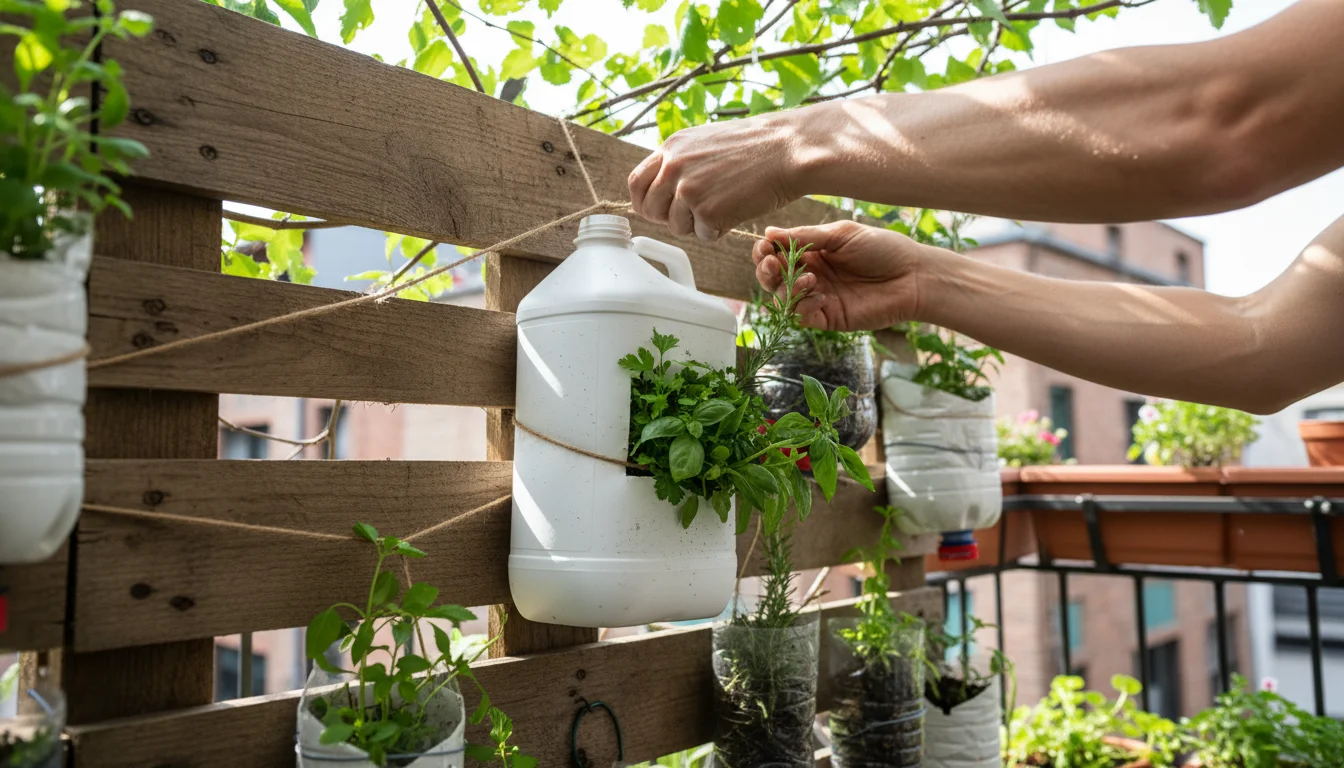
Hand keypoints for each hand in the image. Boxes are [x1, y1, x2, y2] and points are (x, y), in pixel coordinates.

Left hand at [628, 111, 817, 239]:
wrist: (787, 149)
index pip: (636, 182)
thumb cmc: (756, 146)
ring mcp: (688, 190)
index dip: (645, 201)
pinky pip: (704, 235)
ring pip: (677, 227)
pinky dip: (721, 230)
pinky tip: (738, 208)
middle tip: (696, 214)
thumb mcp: (706, 142)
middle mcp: (673, 167)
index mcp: (671, 148)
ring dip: (699, 225)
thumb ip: (681, 162)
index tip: (658, 210)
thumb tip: (664, 189)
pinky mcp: (706, 211)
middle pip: (650, 210)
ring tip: (727, 202)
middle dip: (670, 219)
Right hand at [754, 220, 930, 331]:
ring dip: (786, 288)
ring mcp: (818, 297)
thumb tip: (768, 232)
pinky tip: (819, 295)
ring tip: (808, 280)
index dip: (765, 250)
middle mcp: (811, 274)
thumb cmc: (883, 249)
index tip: (765, 246)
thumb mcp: (842, 235)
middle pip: (773, 277)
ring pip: (782, 298)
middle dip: (766, 270)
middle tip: (772, 264)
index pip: (777, 252)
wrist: (913, 277)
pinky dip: (802, 307)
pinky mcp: (828, 318)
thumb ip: (805, 236)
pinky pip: (801, 317)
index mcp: (813, 251)